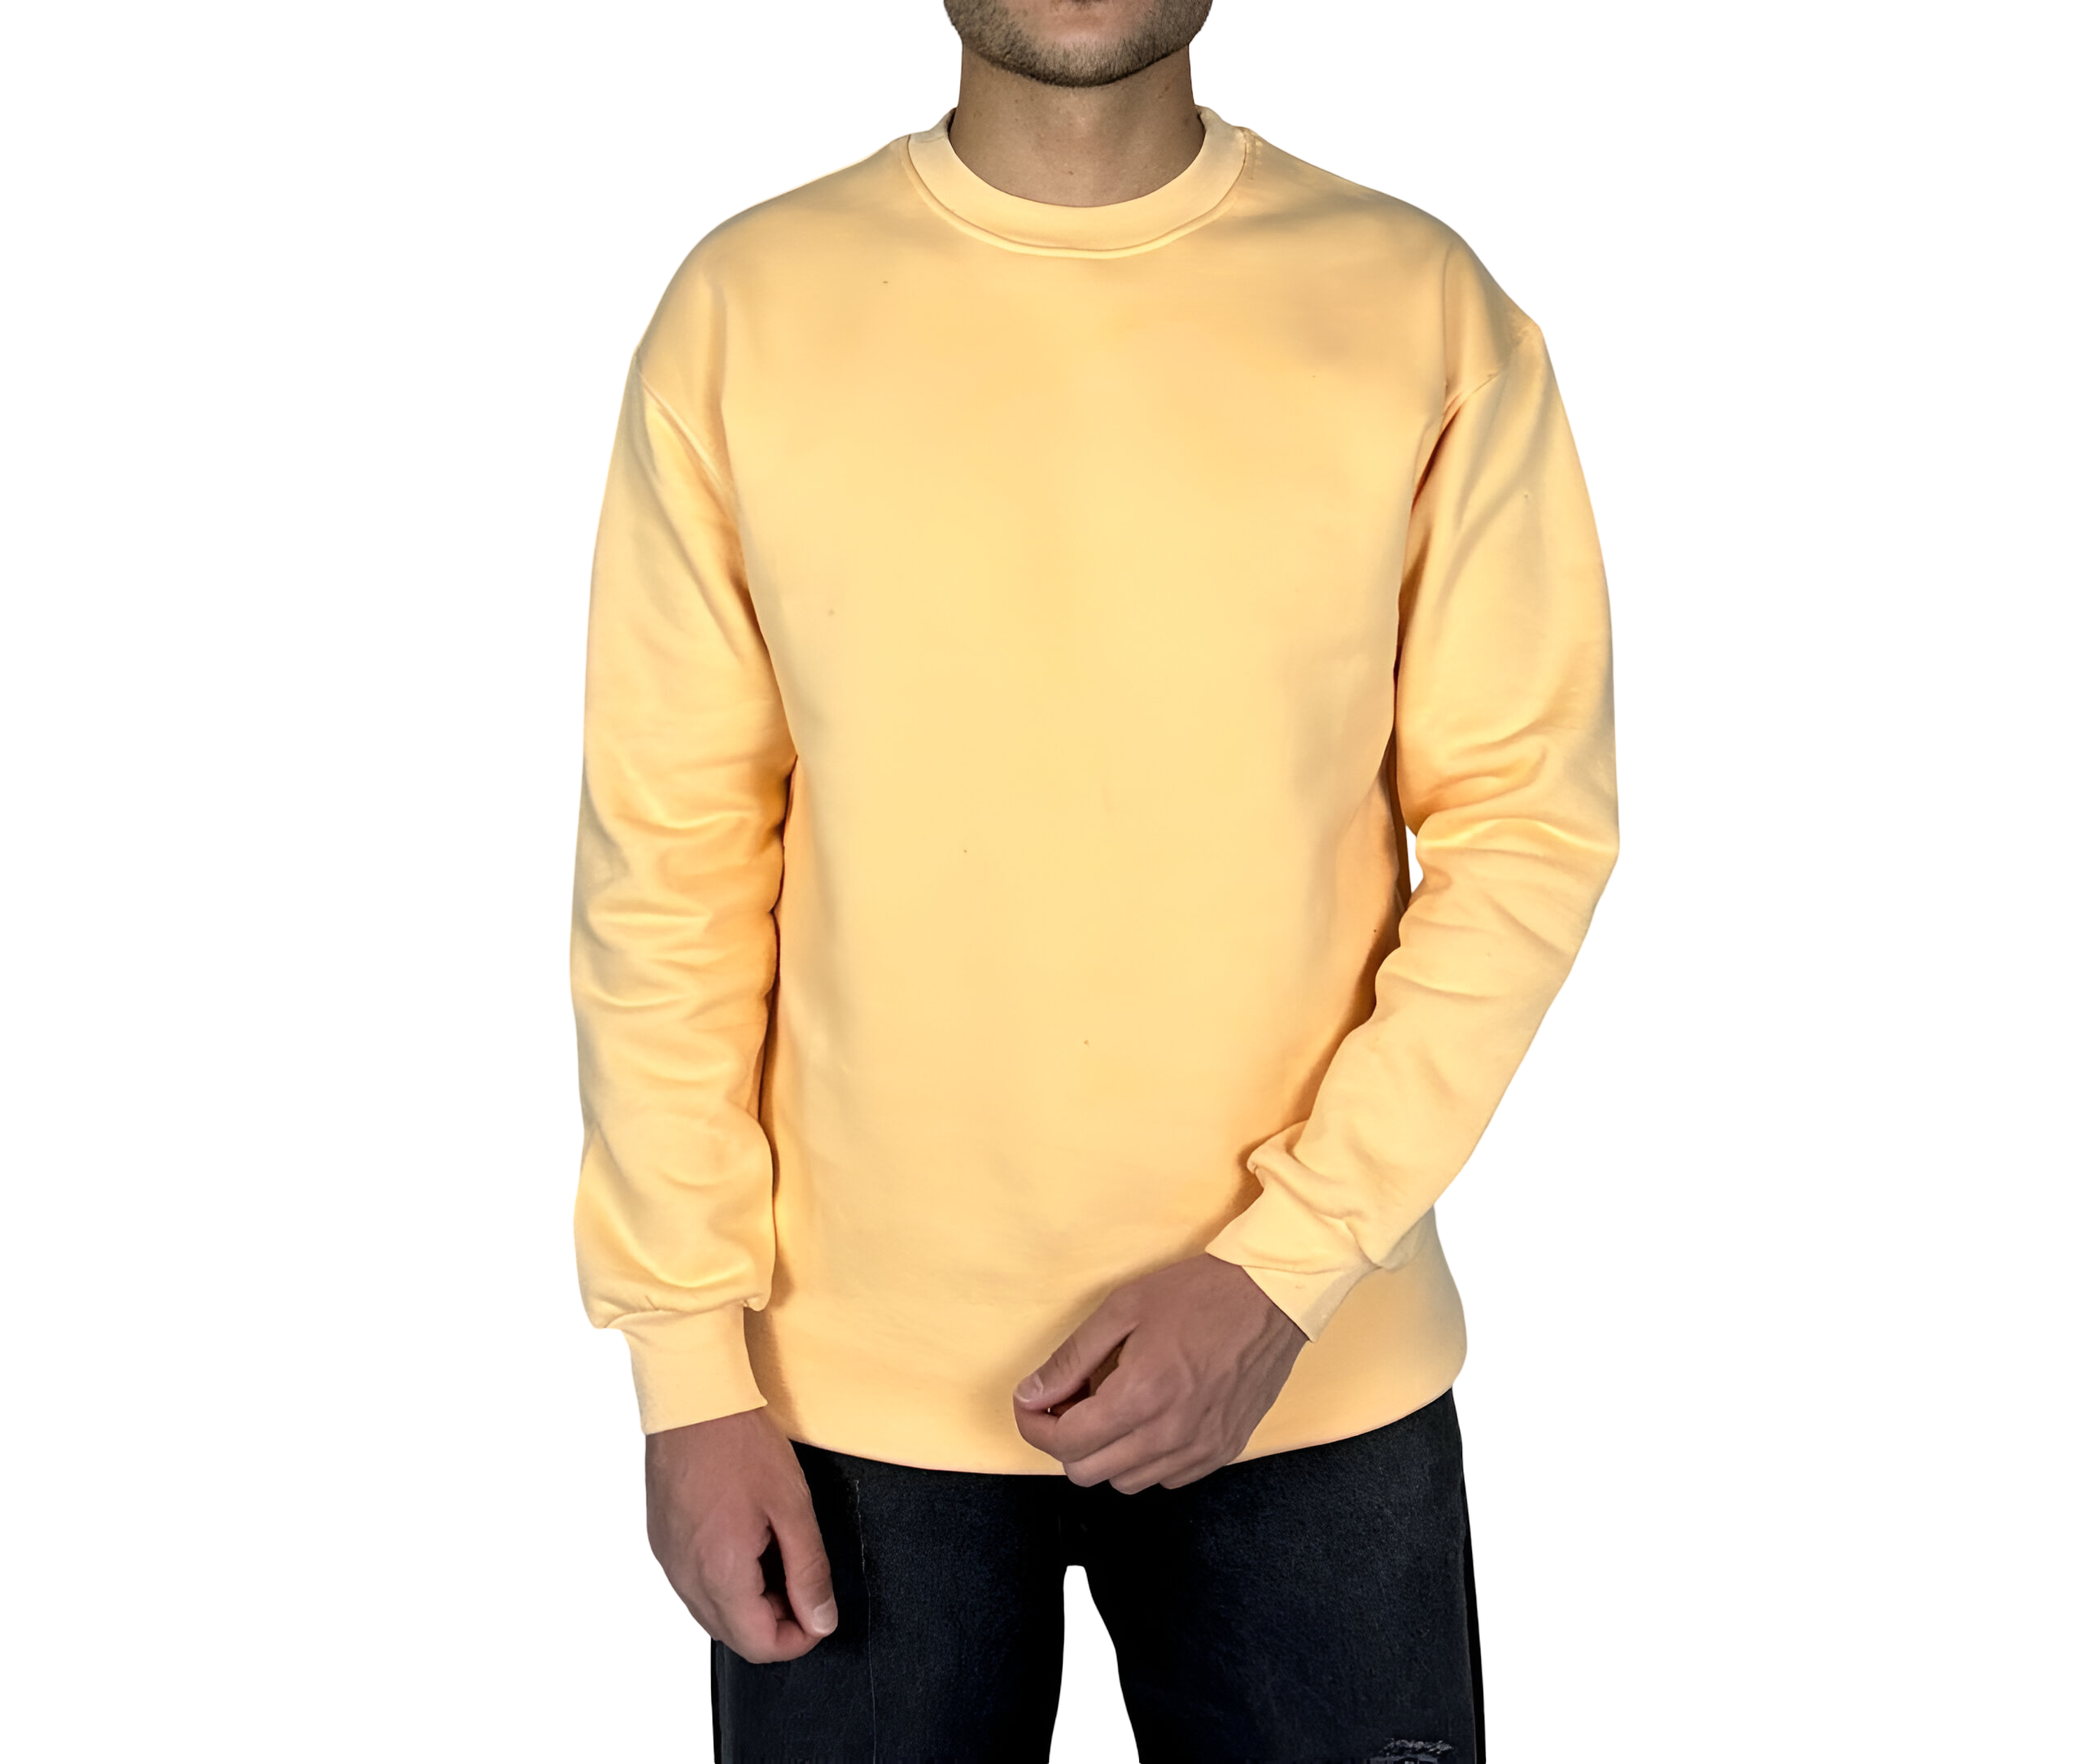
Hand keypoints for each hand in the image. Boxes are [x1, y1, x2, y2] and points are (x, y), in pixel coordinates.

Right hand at [643, 1405, 838, 1662]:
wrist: (692, 1400)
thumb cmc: (742, 1445)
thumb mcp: (793, 1506)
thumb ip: (809, 1571)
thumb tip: (822, 1620)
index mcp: (721, 1574)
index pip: (760, 1646)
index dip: (799, 1638)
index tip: (819, 1610)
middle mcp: (686, 1579)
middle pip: (734, 1637)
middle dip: (776, 1622)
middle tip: (801, 1579)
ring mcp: (668, 1563)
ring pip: (712, 1615)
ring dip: (749, 1604)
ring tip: (775, 1554)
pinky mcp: (660, 1544)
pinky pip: (694, 1586)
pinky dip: (724, 1582)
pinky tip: (744, 1541)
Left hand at [1011, 1253, 1307, 1493]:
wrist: (1272, 1296)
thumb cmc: (1198, 1293)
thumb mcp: (1123, 1309)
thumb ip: (1072, 1358)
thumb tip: (1032, 1394)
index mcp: (1141, 1395)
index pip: (1065, 1444)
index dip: (1033, 1426)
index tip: (1031, 1403)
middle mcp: (1170, 1434)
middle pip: (1087, 1472)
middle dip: (1064, 1440)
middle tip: (1071, 1400)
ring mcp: (1200, 1449)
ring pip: (1125, 1482)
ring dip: (1105, 1452)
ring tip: (1112, 1407)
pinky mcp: (1223, 1451)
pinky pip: (1165, 1479)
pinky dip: (1145, 1458)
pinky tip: (1150, 1418)